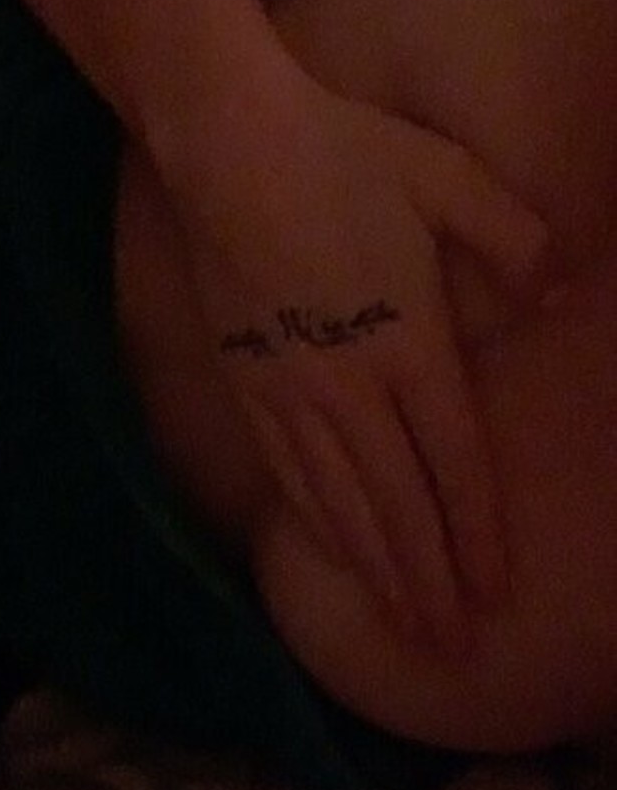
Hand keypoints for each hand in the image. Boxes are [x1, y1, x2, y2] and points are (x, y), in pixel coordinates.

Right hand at [165, 76, 555, 649]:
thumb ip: (515, 241)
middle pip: (399, 503)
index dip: (475, 533)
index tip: (494, 592)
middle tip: (452, 645)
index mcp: (410, 343)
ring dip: (376, 568)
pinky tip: (332, 550)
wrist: (229, 145)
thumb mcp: (449, 180)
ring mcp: (292, 390)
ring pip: (341, 500)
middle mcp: (351, 385)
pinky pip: (288, 470)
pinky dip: (316, 521)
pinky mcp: (246, 381)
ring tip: (401, 622)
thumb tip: (561, 296)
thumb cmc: (344, 154)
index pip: (452, 462)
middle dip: (429, 579)